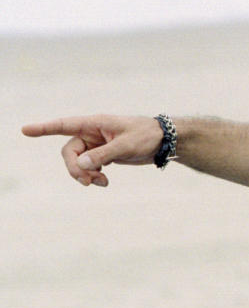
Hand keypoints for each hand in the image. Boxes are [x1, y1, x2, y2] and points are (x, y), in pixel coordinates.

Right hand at [22, 115, 163, 186]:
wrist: (164, 141)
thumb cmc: (147, 136)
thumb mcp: (126, 145)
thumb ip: (103, 154)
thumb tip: (80, 164)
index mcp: (96, 123)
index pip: (65, 125)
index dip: (44, 128)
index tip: (25, 130)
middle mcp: (92, 133)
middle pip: (69, 152)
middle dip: (75, 169)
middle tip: (88, 182)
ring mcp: (97, 144)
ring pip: (77, 162)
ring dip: (85, 175)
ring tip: (102, 183)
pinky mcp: (103, 154)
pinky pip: (88, 167)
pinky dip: (93, 176)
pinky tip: (104, 182)